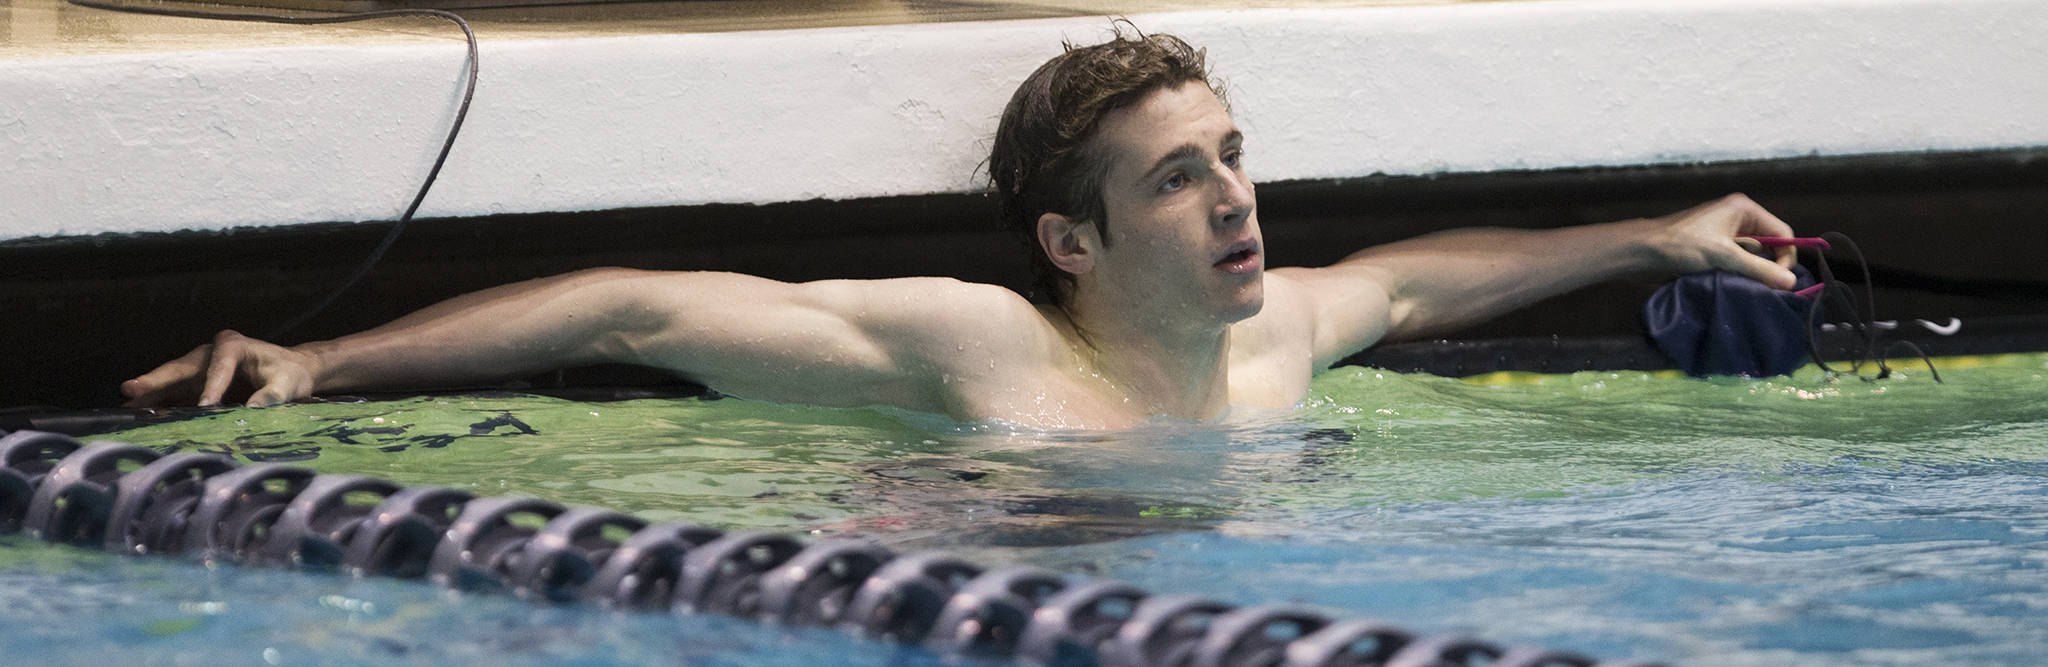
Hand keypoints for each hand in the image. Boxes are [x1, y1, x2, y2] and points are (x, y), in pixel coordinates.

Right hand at [121, 330, 318, 407]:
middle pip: (181, 368)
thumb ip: (272, 396)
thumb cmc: (290, 374)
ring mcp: (201, 367)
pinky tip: (141, 413)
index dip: (212, 386)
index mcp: (233, 345)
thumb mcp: (287, 384)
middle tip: (130, 388)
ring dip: (151, 393)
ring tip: (126, 405)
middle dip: (156, 380)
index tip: (206, 405)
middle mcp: (211, 352)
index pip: (219, 366)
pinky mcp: (198, 382)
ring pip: (173, 380)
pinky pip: (176, 392)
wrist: (293, 371)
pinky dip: (161, 402)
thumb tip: (255, 410)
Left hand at [1650, 193, 1799, 289]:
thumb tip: (1791, 282)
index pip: (1782, 233)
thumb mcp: (1724, 256)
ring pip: (1752, 257)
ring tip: (1747, 288)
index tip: (1780, 281)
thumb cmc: (1681, 246)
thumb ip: (1759, 268)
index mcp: (1744, 209)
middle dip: (1768, 267)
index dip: (1785, 257)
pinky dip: (1737, 275)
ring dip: (1751, 273)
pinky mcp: (1712, 249)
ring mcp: (1724, 234)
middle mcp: (1737, 219)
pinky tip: (1733, 287)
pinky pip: (1736, 263)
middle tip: (1765, 289)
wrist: (1641, 252)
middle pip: (1769, 245)